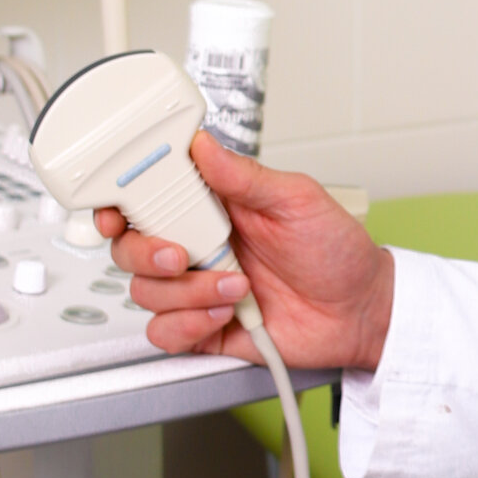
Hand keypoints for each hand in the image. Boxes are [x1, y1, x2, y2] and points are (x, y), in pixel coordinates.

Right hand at [101, 131, 394, 371]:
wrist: (360, 311)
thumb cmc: (336, 251)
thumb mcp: (297, 200)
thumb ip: (245, 176)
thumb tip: (203, 145)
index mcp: (212, 206)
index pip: (147, 197)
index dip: (119, 202)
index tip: (117, 209)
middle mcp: (198, 246)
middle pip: (130, 248)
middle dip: (146, 253)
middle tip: (181, 255)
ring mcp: (197, 288)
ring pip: (145, 292)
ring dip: (188, 292)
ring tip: (237, 288)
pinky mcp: (203, 328)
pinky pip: (164, 332)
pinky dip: (188, 325)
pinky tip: (223, 314)